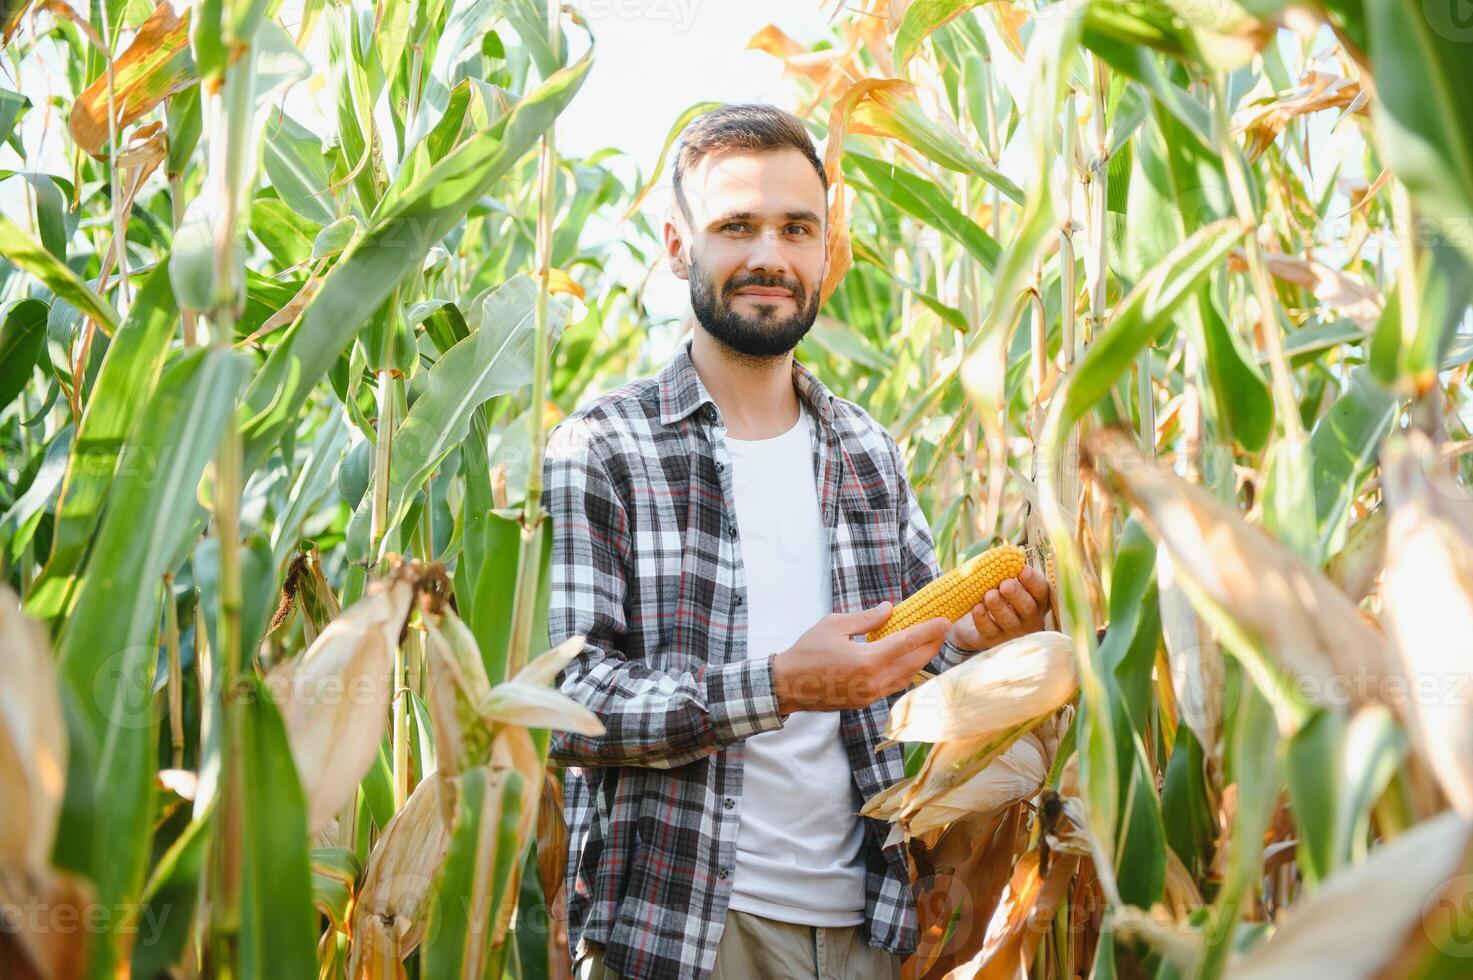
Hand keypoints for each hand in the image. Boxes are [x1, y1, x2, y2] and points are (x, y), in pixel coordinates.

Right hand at [771, 604, 950, 714]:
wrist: (788, 685)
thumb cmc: (807, 651)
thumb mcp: (834, 624)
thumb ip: (866, 618)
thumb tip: (889, 609)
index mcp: (867, 660)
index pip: (907, 642)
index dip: (928, 630)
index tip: (944, 621)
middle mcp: (874, 681)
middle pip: (913, 662)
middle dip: (931, 646)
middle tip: (942, 631)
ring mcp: (870, 694)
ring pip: (906, 677)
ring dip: (920, 660)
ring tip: (929, 645)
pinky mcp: (865, 702)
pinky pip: (892, 685)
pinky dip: (904, 672)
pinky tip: (906, 661)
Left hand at [949, 565, 1051, 651]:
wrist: (972, 619)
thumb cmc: (995, 594)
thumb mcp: (1002, 581)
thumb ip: (1007, 571)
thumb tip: (1006, 554)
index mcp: (1036, 602)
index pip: (1041, 592)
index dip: (1033, 582)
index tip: (1022, 570)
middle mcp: (1029, 619)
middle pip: (1028, 608)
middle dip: (1017, 595)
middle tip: (1005, 584)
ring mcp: (1012, 633)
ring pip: (1009, 621)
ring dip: (999, 606)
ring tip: (989, 594)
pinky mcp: (993, 641)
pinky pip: (989, 630)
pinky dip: (983, 619)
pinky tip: (977, 607)